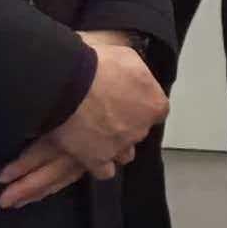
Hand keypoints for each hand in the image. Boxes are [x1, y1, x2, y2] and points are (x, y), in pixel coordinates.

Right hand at [3, 34, 164, 203]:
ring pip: (124, 153)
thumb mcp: (127, 56)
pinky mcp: (97, 160)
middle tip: (106, 111)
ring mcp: (120, 146)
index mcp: (154, 104)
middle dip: (126, 123)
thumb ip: (137, 73)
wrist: (69, 83)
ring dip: (115, 145)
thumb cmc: (98, 64)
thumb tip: (133, 76)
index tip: (128, 99)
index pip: (157, 109)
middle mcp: (142, 128)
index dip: (141, 104)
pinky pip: (104, 171)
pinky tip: (90, 153)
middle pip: (139, 130)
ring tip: (98, 133)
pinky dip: (99, 163)